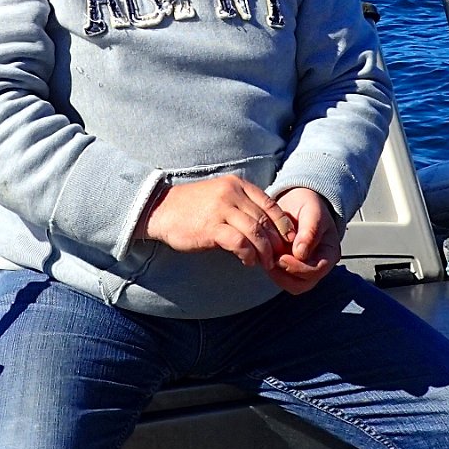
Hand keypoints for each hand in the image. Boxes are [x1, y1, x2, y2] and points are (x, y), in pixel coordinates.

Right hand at [137, 175, 295, 269]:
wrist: (160, 209)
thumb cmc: (192, 207)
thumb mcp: (220, 196)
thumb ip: (242, 206)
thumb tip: (266, 228)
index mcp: (237, 185)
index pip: (270, 204)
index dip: (283, 224)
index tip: (288, 240)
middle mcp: (232, 193)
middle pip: (265, 220)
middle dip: (276, 242)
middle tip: (279, 257)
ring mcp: (222, 209)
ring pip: (256, 232)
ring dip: (265, 251)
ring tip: (266, 263)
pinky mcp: (211, 227)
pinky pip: (240, 243)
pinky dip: (248, 255)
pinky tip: (247, 262)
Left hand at [268, 187, 339, 294]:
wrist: (298, 202)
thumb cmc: (310, 206)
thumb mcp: (313, 213)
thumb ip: (310, 231)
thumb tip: (301, 253)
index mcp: (329, 253)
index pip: (316, 270)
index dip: (299, 267)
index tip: (282, 257)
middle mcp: (318, 265)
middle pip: (303, 283)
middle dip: (285, 274)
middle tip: (272, 259)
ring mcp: (303, 269)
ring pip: (290, 284)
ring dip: (276, 274)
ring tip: (267, 256)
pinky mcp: (289, 268)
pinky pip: (280, 278)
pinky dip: (271, 270)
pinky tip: (265, 255)